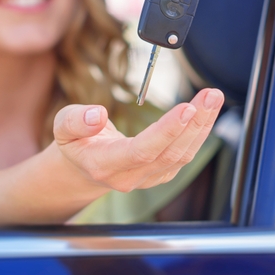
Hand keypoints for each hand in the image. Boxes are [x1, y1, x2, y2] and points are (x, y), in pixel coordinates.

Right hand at [54, 88, 223, 192]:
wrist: (83, 167)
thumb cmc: (75, 142)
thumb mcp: (61, 126)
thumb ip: (74, 120)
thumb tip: (96, 114)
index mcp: (104, 165)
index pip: (141, 151)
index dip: (166, 131)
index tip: (186, 108)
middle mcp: (129, 177)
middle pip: (169, 153)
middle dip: (194, 123)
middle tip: (210, 95)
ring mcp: (147, 178)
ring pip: (182, 155)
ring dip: (202, 126)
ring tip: (212, 97)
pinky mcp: (161, 173)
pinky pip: (184, 154)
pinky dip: (198, 132)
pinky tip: (205, 112)